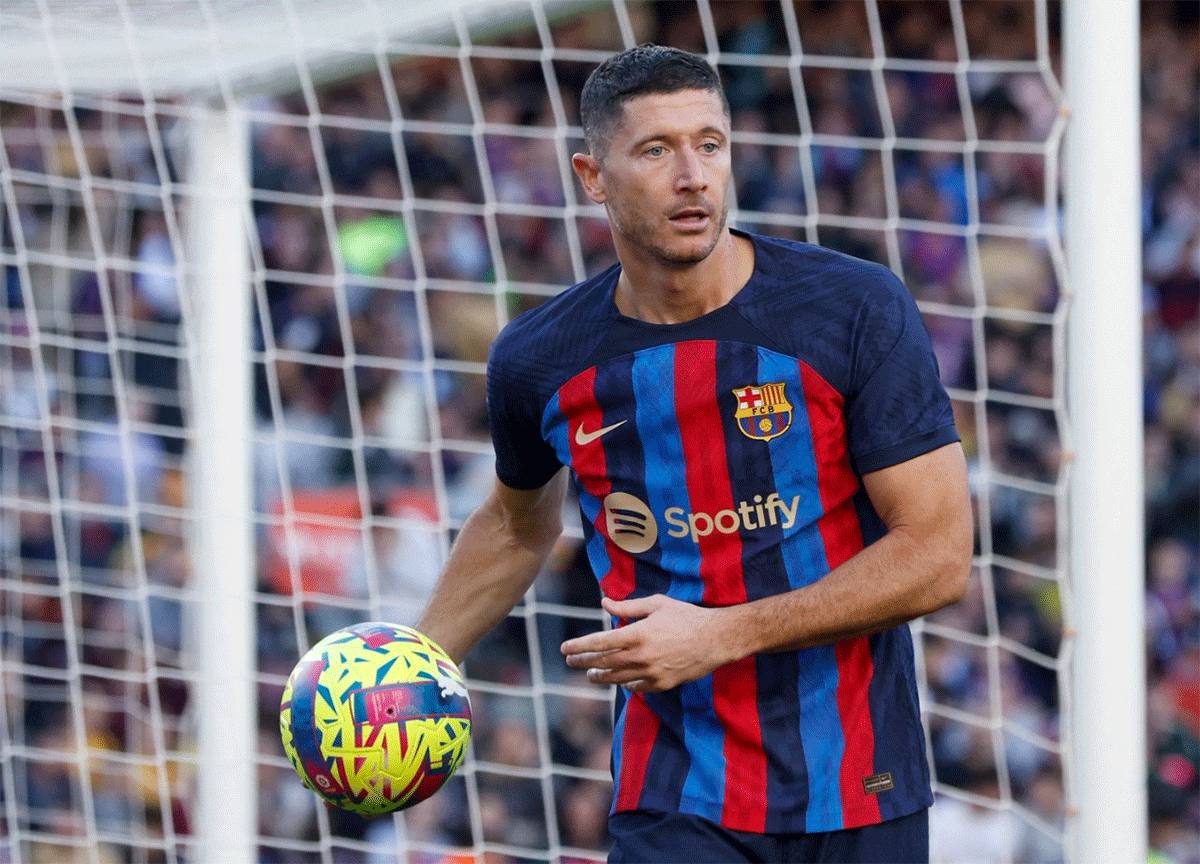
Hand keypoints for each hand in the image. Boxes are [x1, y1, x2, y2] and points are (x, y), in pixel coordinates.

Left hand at [560, 595, 741, 692]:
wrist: (716, 640)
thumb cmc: (686, 617)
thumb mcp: (657, 604)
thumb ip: (628, 607)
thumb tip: (604, 603)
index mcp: (638, 634)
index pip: (600, 643)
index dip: (580, 646)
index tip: (565, 649)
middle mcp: (641, 656)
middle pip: (604, 663)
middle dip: (584, 662)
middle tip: (571, 662)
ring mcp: (651, 673)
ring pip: (617, 679)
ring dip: (600, 676)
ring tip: (591, 674)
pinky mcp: (662, 685)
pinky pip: (636, 688)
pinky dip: (625, 684)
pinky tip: (619, 681)